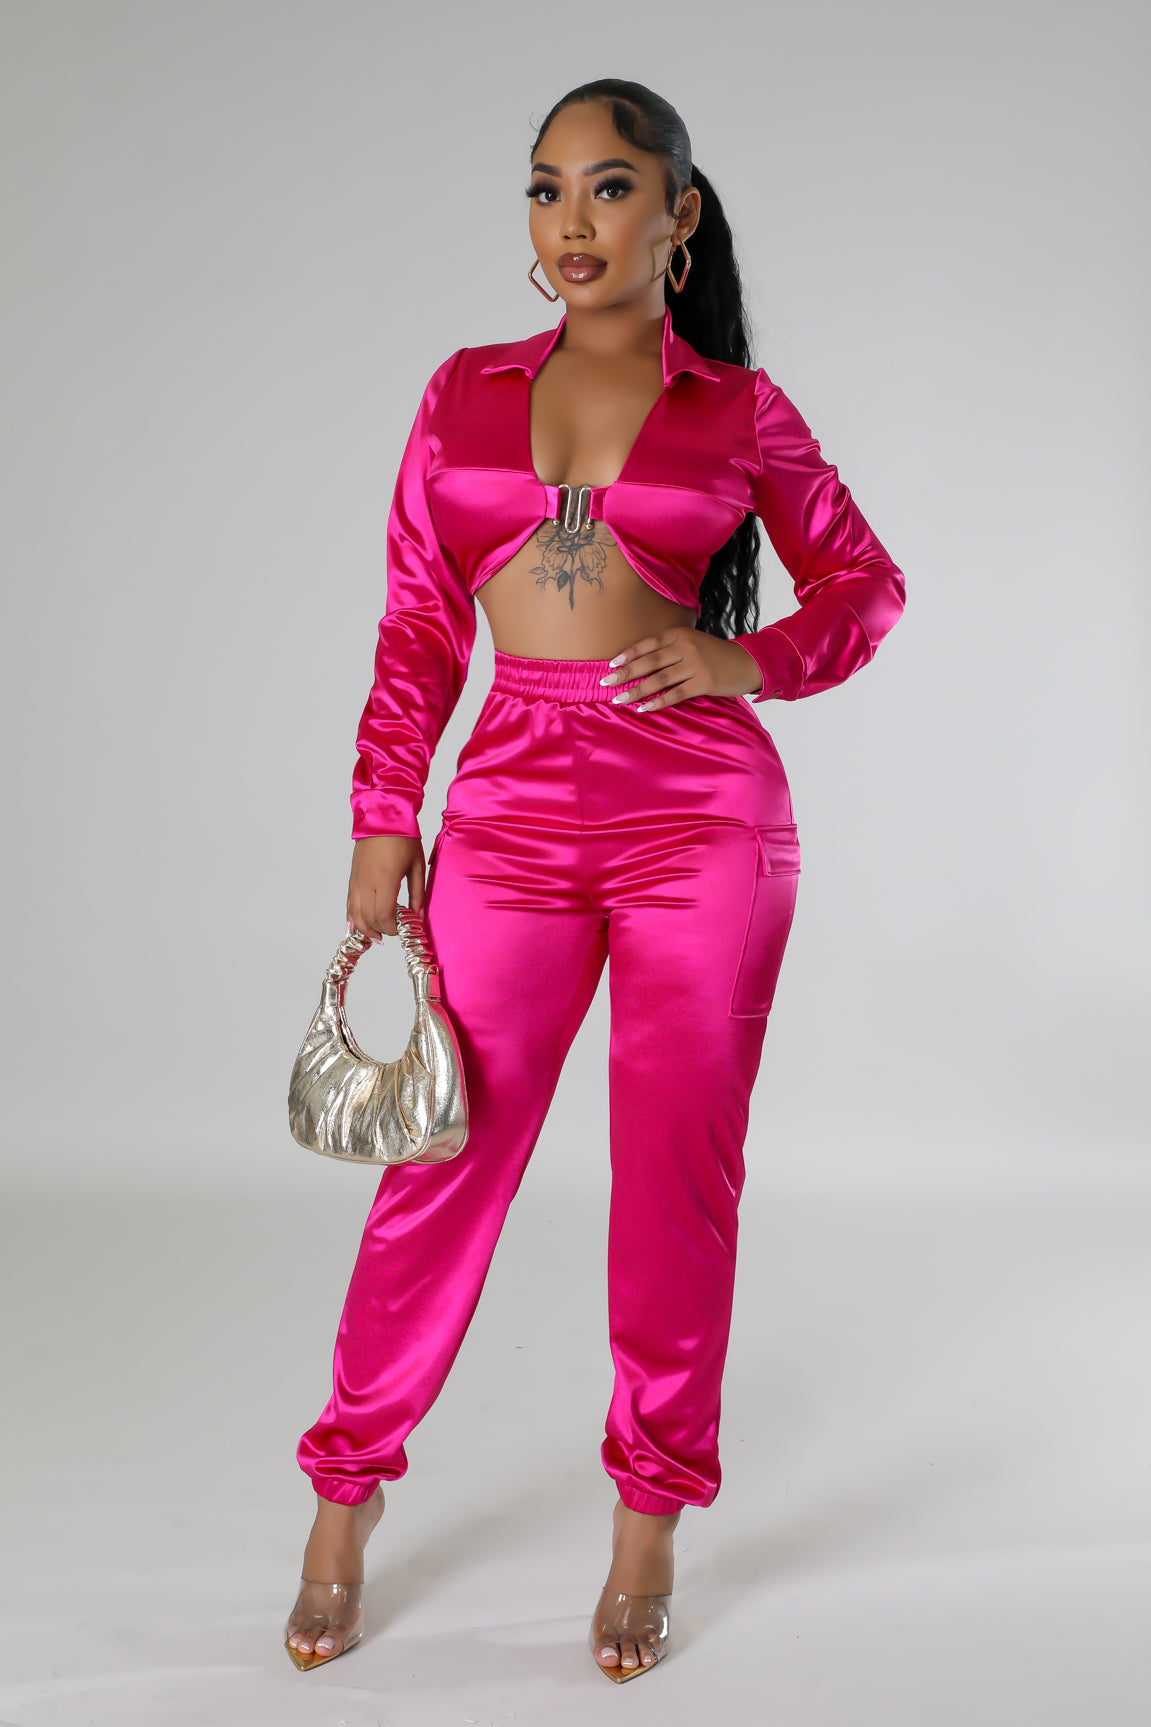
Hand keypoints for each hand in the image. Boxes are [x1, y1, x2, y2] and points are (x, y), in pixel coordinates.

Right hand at [347, 834, 425, 940]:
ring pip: (354, 914)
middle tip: (394, 930)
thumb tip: (418, 917)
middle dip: (381, 930)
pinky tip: (358, 926)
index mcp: (385, 879)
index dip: (392, 928)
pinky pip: (349, 903)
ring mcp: (356, 881)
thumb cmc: (403, 839)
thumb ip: (418, 894)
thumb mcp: (417, 866)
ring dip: (365, 928)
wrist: (382, 818)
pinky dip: (352, 917)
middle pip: (368, 919)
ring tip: (377, 935)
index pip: (383, 916)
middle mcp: (367, 882)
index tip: (403, 928)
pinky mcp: (352, 878)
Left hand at [599, 627, 763, 710]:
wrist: (746, 663)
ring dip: (637, 691)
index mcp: (681, 634)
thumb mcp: (692, 642)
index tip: (611, 664)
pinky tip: (643, 708)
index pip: (648, 643)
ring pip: (659, 680)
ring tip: (619, 699)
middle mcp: (686, 647)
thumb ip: (669, 649)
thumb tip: (638, 664)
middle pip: (650, 662)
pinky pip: (675, 694)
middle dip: (625, 673)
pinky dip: (658, 702)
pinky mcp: (704, 683)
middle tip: (606, 683)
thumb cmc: (714, 655)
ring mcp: (696, 665)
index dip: (628, 654)